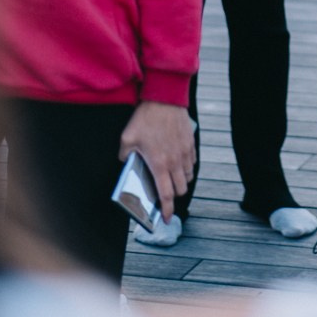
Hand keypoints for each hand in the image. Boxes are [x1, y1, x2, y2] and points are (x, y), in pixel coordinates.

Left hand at [119, 101, 195, 222]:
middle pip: (181, 189)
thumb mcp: (127, 138)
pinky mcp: (191, 142)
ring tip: (172, 177)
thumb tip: (126, 162)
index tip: (166, 219)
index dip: (166, 210)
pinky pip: (192, 162)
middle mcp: (175, 161)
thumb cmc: (145, 118)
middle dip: (174, 195)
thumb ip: (125, 155)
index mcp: (159, 164)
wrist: (165, 98)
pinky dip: (187, 167)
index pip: (166, 195)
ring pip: (189, 176)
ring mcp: (185, 152)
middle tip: (166, 193)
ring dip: (181, 181)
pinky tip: (179, 162)